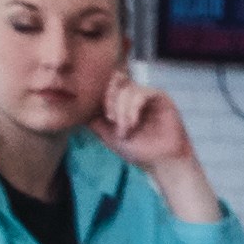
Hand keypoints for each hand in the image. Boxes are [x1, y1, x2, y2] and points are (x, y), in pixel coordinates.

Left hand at [97, 70, 207, 191]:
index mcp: (122, 101)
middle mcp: (134, 95)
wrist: (162, 162)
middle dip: (109, 99)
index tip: (103, 118)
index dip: (100, 97)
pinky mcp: (161, 97)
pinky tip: (133, 123)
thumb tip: (81, 109)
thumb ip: (94, 121)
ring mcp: (148, 95)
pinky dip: (133, 108)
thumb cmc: (138, 151)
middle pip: (115, 80)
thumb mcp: (108, 136)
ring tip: (124, 130)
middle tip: (110, 119)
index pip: (106, 86)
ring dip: (122, 110)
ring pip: (127, 89)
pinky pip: (142, 93)